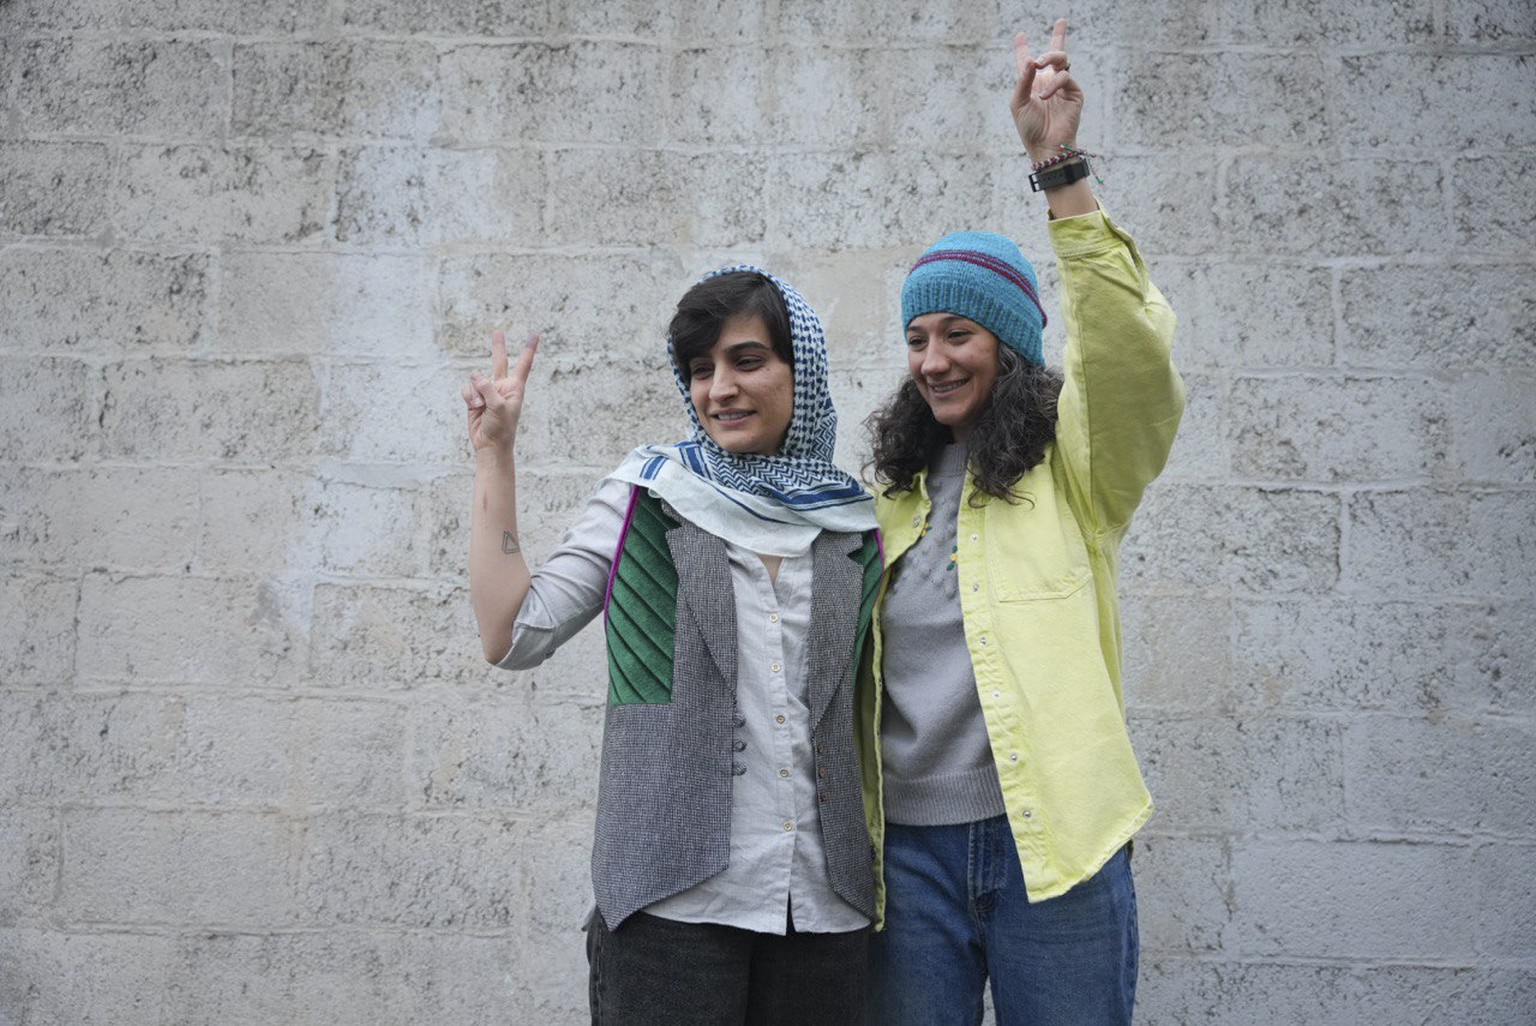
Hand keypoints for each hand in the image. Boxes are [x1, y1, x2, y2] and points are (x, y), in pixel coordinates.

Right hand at [463, 330, 538, 453]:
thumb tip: (475, 375)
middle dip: (498, 347)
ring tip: (481, 407)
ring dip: (475, 392)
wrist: (490, 445)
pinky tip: (474, 408)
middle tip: (498, 331)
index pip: (523, 364)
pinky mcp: (475, 398)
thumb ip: (488, 388)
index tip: (535, 334)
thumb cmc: (501, 428)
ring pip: (475, 379)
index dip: (529, 348)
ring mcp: (487, 392)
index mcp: (515, 387)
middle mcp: (501, 386)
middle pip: (499, 362)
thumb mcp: (498, 407)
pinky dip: (469, 397)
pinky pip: (467, 389)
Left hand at [1010, 18, 1082, 162]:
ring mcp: (1062, 86)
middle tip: (1052, 33)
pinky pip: (1064, 77)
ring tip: (1039, 63)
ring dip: (1049, 57)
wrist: (1045, 145)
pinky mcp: (1074, 93)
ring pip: (1061, 59)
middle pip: (1055, 53)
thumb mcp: (1019, 103)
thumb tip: (1032, 60)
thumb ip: (1023, 80)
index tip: (1020, 35)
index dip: (1023, 48)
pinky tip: (1044, 96)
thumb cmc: (1029, 128)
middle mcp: (1048, 82)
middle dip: (1059, 35)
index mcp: (1032, 85)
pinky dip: (1053, 84)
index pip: (1028, 63)